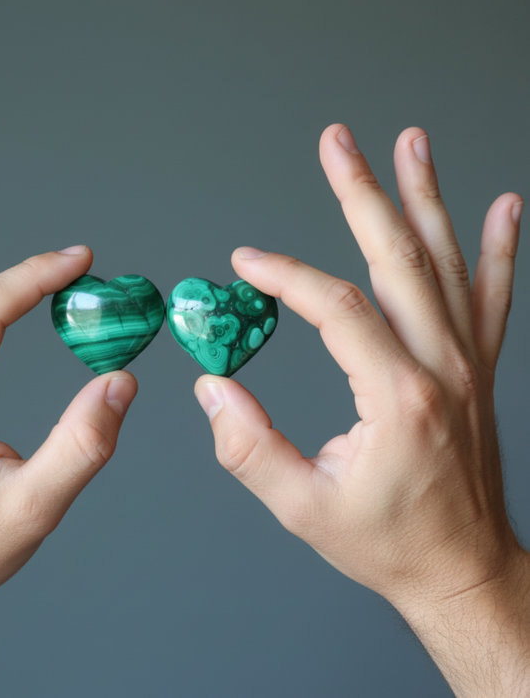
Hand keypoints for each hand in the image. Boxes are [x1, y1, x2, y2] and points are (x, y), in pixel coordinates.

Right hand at [195, 125, 527, 695]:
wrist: (462, 568)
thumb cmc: (389, 544)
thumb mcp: (304, 507)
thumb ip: (249, 448)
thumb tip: (213, 391)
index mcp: (399, 399)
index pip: (337, 308)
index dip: (286, 275)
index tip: (248, 262)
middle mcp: (442, 369)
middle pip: (398, 259)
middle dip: (362, 194)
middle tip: (339, 144)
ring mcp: (467, 364)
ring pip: (447, 264)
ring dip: (426, 198)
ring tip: (411, 146)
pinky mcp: (477, 370)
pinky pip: (492, 298)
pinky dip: (496, 250)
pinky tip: (502, 210)